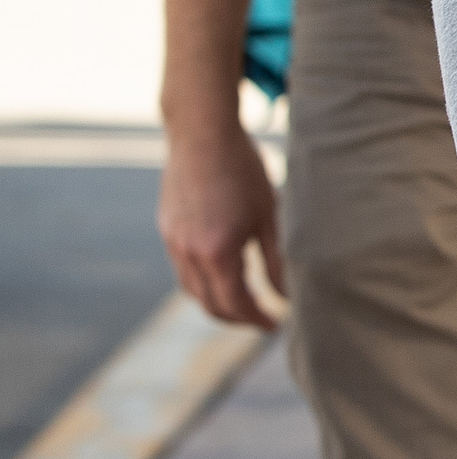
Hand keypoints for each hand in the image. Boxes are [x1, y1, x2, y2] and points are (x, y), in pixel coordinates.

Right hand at [157, 119, 283, 328]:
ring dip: (218, 302)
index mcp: (217, 253)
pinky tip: (224, 272)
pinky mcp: (166, 230)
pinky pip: (183, 270)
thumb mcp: (271, 216)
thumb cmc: (245, 171)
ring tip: (246, 301)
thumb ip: (279, 260)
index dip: (257, 320)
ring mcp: (172, 242)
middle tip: (263, 319)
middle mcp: (188, 253)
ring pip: (193, 290)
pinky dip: (203, 281)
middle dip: (237, 318)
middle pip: (210, 304)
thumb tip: (288, 296)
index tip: (276, 325)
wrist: (201, 133)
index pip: (236, 304)